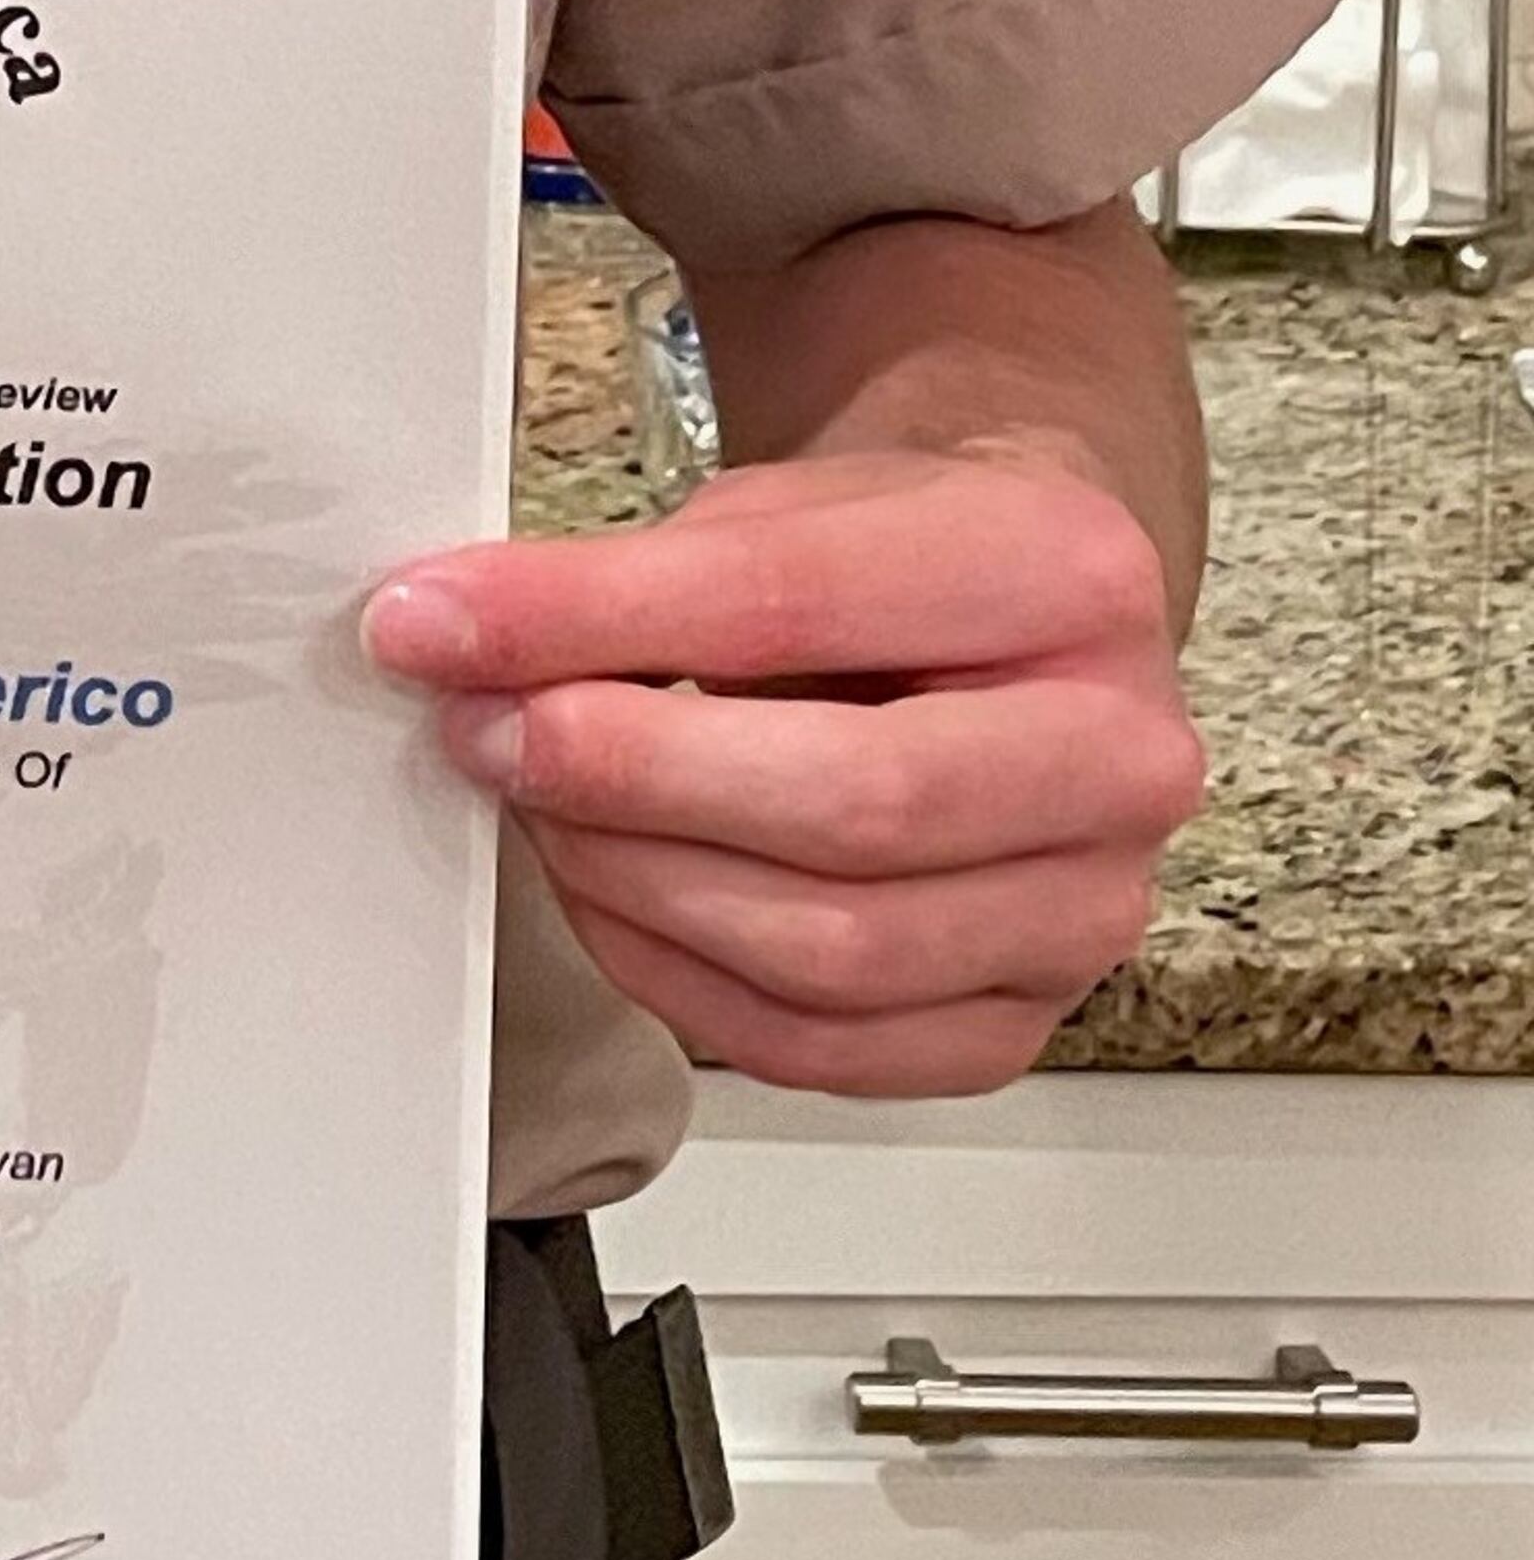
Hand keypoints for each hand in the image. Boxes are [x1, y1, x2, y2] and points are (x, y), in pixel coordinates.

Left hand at [363, 447, 1202, 1095]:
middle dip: (626, 778)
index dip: (593, 621)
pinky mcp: (1013, 1024)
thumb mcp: (772, 511)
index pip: (798, 606)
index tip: (442, 620)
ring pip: (833, 950)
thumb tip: (448, 635)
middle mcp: (1118, 758)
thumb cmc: (896, 558)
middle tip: (489, 733)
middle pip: (849, 806)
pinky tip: (611, 897)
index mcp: (1069, 576)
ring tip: (543, 808)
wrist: (1004, 616)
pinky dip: (679, 981)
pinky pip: (822, 1048)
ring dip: (638, 885)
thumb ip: (628, 579)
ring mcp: (1084, 911)